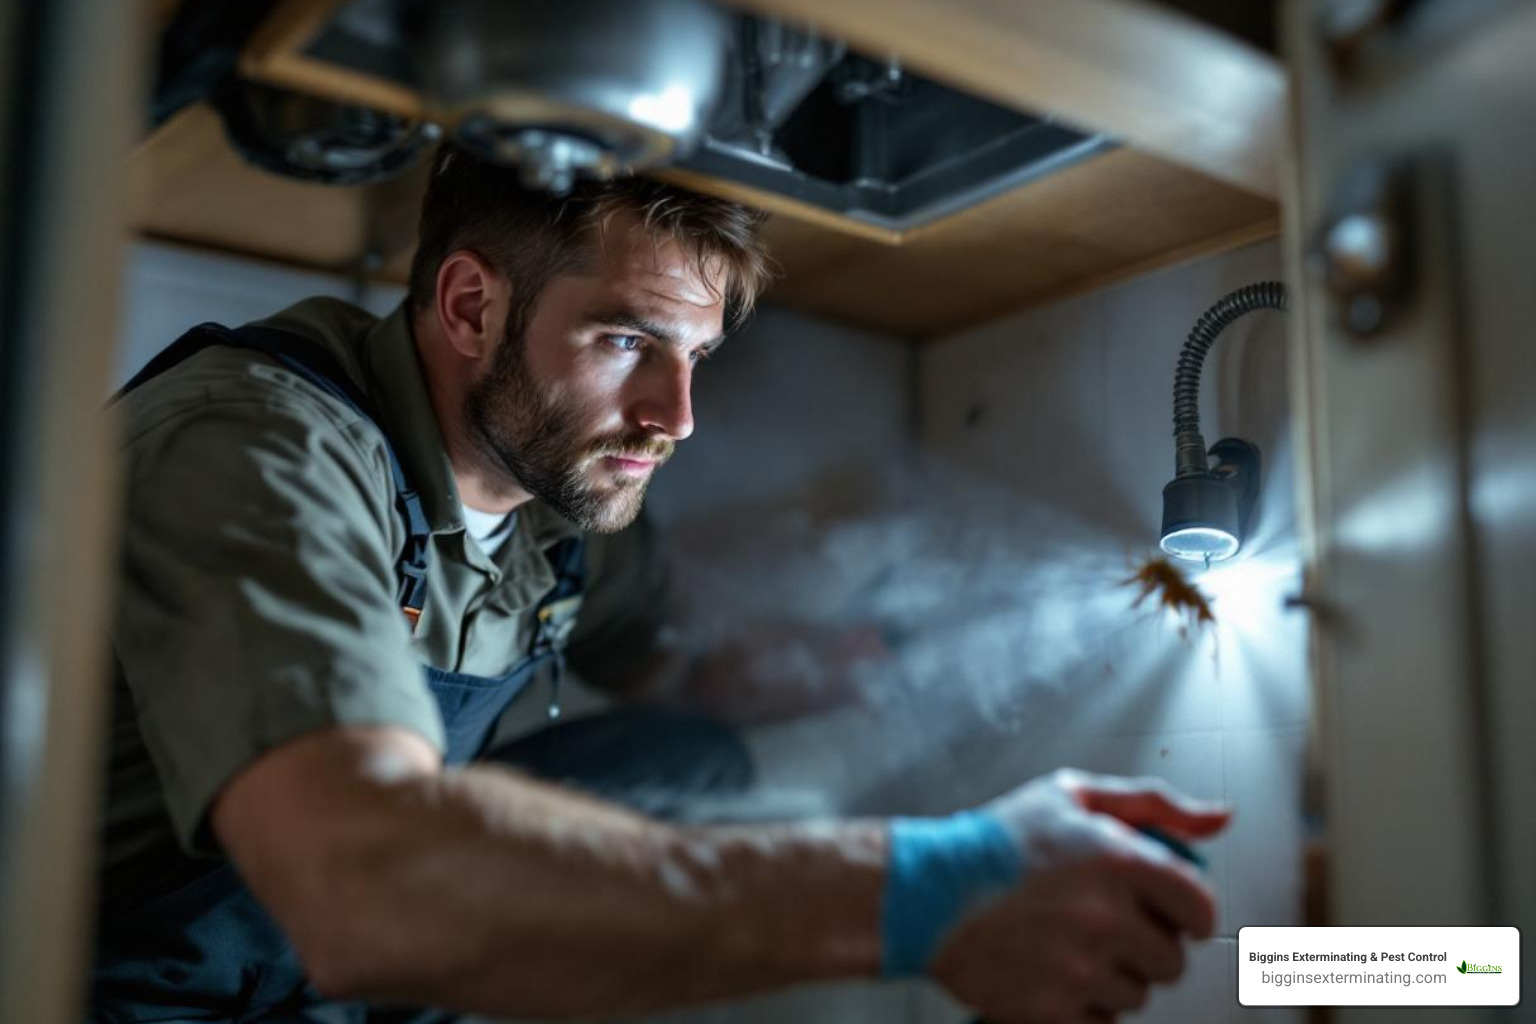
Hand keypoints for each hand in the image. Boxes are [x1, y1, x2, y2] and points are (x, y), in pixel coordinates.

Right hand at [930, 769, 1231, 1023]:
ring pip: (1138, 994)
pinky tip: (1055, 971)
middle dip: (1147, 943)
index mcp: (1118, 859)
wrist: (924, 891)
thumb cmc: (997, 841)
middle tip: (1107, 924)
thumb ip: (1154, 805)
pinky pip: (1103, 1022)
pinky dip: (1086, 1004)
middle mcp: (1106, 918)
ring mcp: (1080, 969)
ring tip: (1071, 944)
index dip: (1188, 911)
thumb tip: (1220, 818)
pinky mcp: (1052, 1011)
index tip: (1170, 911)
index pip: (1199, 906)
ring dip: (1115, 975)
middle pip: (1172, 960)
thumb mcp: (1072, 797)